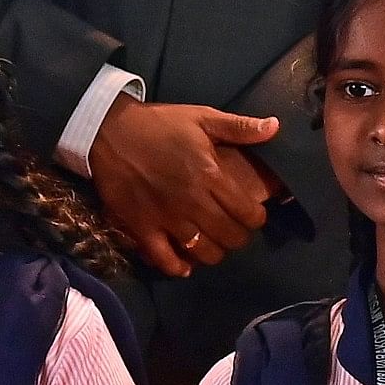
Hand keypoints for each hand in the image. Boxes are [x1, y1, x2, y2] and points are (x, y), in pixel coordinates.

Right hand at [87, 97, 279, 276]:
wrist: (108, 130)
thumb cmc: (159, 124)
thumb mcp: (202, 118)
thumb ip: (240, 128)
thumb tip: (276, 126)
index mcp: (210, 175)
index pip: (247, 212)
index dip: (256, 219)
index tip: (254, 216)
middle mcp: (191, 200)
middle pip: (229, 236)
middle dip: (239, 237)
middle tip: (236, 231)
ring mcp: (165, 216)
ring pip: (202, 251)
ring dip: (214, 253)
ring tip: (215, 244)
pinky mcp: (141, 226)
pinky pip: (163, 258)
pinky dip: (177, 267)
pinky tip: (185, 266)